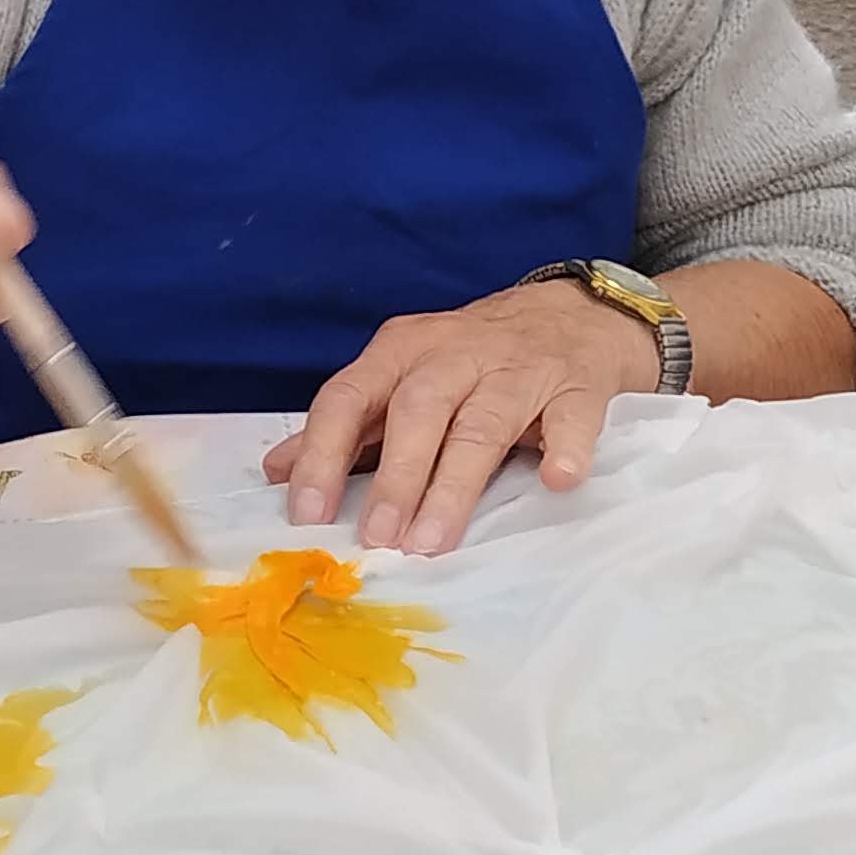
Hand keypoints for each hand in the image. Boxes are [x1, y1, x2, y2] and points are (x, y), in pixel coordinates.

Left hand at [266, 279, 658, 555]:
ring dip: (455, 483)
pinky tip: (556, 479)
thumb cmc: (472, 359)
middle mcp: (455, 352)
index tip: (307, 513)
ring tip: (433, 540)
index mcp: (401, 351)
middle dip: (395, 476)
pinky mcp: (578, 385)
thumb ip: (347, 425)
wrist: (573, 314)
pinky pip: (572, 416)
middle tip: (378, 538)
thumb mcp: (402, 377)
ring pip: (482, 423)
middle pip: (417, 410)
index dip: (323, 454)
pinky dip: (565, 447)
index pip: (350, 396)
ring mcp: (519, 367)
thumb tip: (277, 471)